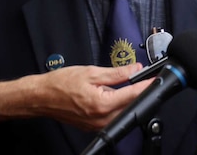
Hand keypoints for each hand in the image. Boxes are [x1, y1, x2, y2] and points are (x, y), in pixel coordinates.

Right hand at [0, 63, 152, 130]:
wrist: (40, 97)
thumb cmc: (60, 84)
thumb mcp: (91, 72)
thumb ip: (117, 72)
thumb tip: (136, 69)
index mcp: (102, 104)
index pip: (133, 94)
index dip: (147, 85)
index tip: (156, 79)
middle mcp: (101, 119)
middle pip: (130, 105)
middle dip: (138, 92)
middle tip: (144, 79)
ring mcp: (97, 125)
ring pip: (122, 112)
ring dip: (128, 100)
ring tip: (129, 85)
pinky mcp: (93, 126)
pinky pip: (112, 117)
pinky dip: (118, 106)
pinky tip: (115, 95)